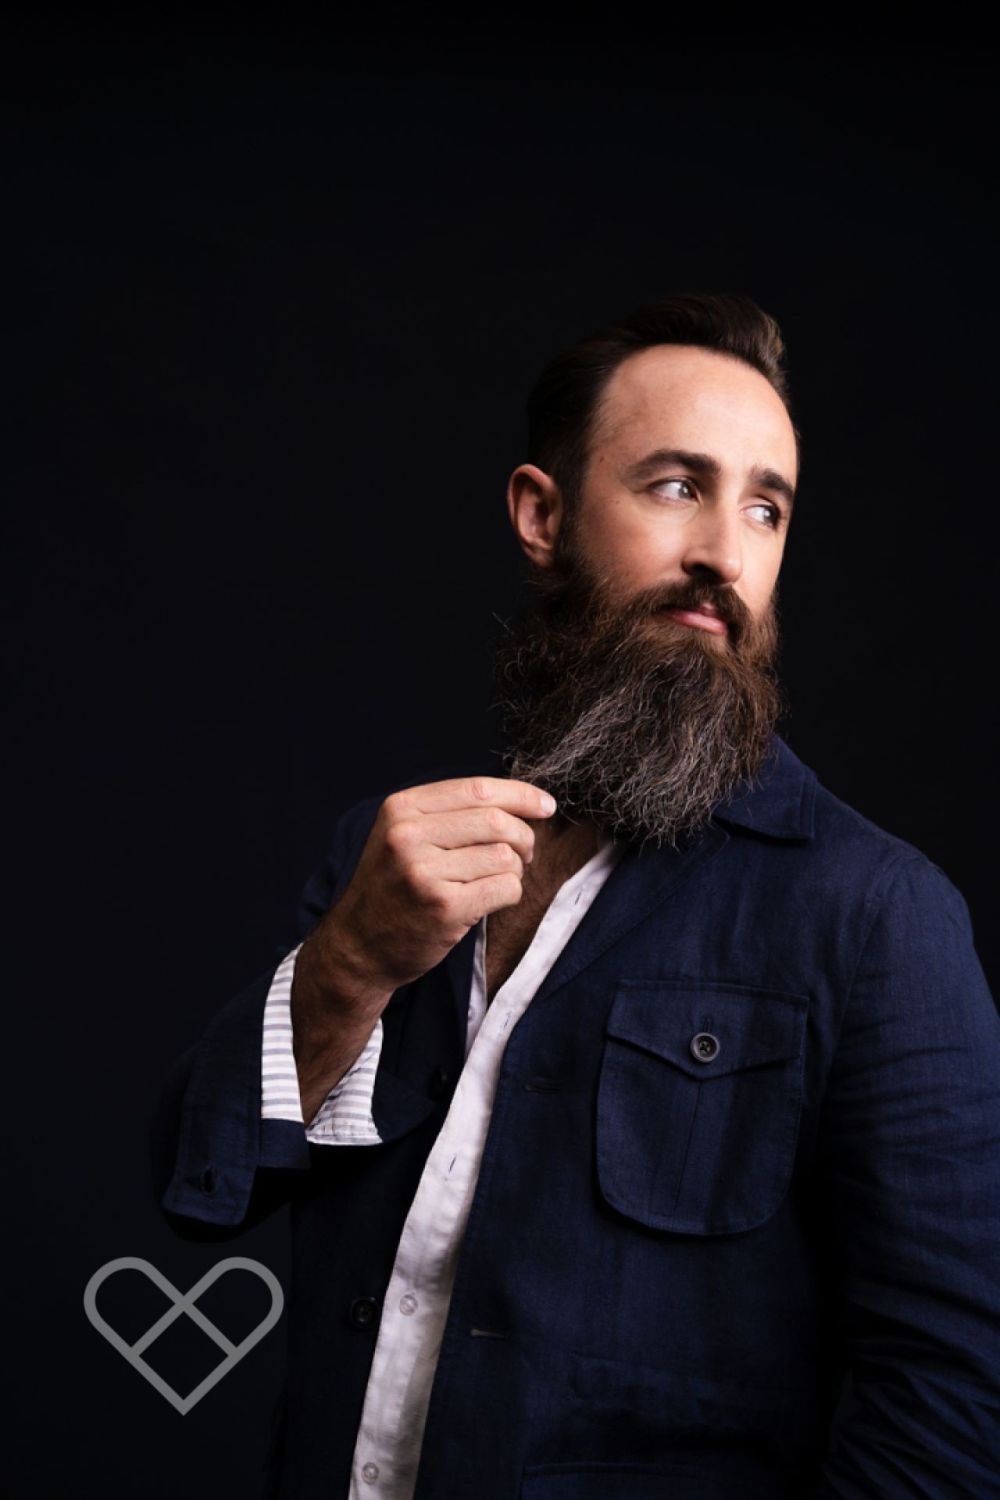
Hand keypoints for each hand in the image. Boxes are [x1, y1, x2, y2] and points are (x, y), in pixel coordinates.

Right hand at [308, 775, 557, 1004]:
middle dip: (523, 837)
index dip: (521, 795)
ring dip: (514, 870)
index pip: (477, 788)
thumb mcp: (403, 837)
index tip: (546, 805)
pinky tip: (488, 901)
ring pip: (504, 856)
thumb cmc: (392, 889)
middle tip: (525, 854)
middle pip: (496, 820)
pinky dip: (508, 894)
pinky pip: (505, 888)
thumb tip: (521, 802)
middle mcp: (407, 835)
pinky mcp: (443, 908)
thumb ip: (449, 814)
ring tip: (496, 880)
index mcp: (401, 808)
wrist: (357, 948)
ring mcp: (423, 872)